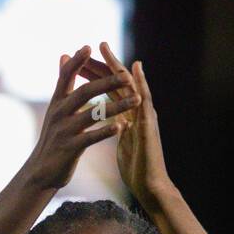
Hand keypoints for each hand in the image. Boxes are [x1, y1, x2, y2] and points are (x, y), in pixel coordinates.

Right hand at [23, 45, 139, 190]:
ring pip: (92, 114)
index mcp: (57, 102)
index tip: (88, 46)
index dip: (76, 62)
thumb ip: (63, 84)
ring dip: (116, 106)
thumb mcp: (56, 109)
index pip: (65, 76)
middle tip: (127, 76)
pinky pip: (91, 138)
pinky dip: (106, 131)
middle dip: (106, 82)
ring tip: (136, 100)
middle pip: (83, 92)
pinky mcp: (70, 148)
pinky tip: (122, 127)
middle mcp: (59, 113)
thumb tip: (64, 55)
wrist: (41, 171)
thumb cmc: (53, 138)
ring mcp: (64, 131)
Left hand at [78, 42, 169, 207]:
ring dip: (118, 66)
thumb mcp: (123, 141)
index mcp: (128, 115)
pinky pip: (144, 101)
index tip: (82, 62)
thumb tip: (113, 119)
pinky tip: (134, 69)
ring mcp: (145, 116)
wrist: (150, 186)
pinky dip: (140, 83)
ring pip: (131, 85)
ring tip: (106, 49)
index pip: (110, 90)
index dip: (97, 76)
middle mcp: (137, 111)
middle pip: (118, 83)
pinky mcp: (149, 125)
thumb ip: (119, 127)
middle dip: (104, 65)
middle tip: (91, 47)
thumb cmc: (137, 167)